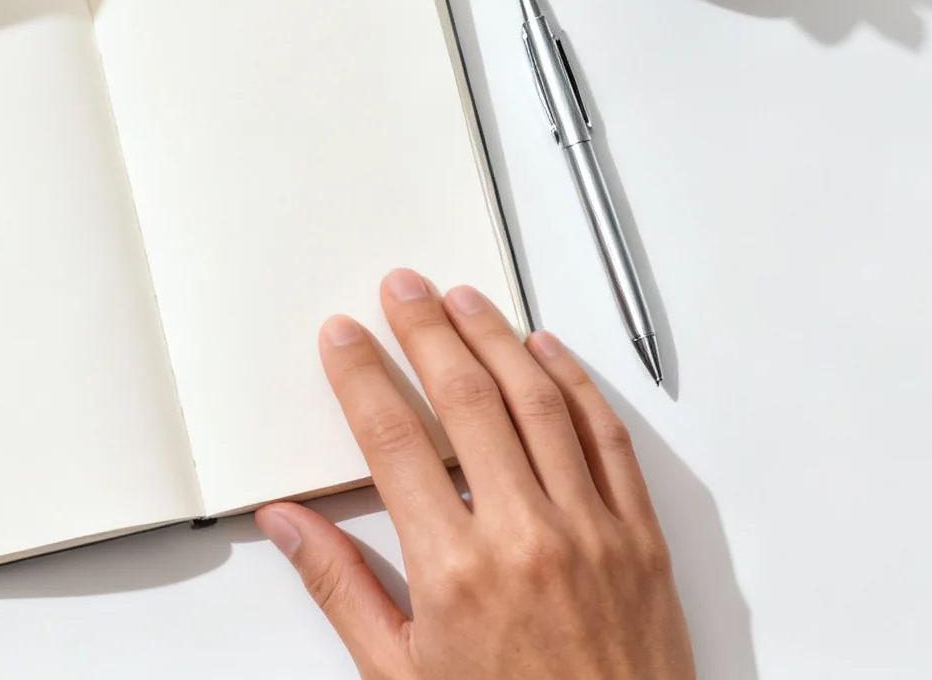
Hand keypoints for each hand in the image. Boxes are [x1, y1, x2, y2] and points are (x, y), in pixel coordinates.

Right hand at [254, 271, 692, 678]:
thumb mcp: (399, 675)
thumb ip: (342, 589)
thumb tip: (289, 526)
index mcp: (456, 570)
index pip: (395, 440)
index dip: (363, 377)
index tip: (345, 339)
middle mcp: (527, 537)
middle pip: (468, 400)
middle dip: (427, 332)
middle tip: (402, 290)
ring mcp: (592, 532)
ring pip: (540, 403)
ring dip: (498, 338)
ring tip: (466, 300)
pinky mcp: (641, 540)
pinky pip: (609, 440)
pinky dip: (578, 385)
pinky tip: (550, 353)